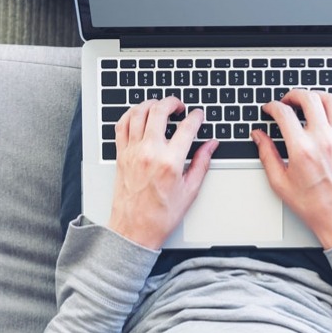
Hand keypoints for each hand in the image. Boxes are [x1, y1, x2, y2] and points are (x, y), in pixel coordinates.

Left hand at [107, 98, 218, 249]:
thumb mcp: (189, 191)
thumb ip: (202, 163)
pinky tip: (139, 115)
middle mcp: (149, 153)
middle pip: (159, 111)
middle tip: (179, 106)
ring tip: (160, 107)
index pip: (186, 127)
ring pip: (138, 113)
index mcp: (170, 162)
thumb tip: (211, 145)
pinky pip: (121, 126)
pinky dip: (130, 115)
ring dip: (151, 104)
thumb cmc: (160, 215)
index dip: (196, 116)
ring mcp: (132, 152)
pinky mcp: (120, 155)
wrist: (133, 230)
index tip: (198, 116)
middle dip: (172, 102)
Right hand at [251, 89, 331, 248]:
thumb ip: (267, 154)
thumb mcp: (280, 183)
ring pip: (331, 100)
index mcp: (302, 150)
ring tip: (307, 101)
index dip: (272, 107)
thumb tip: (258, 136)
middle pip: (309, 99)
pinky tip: (330, 108)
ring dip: (316, 95)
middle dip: (293, 95)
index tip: (269, 109)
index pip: (284, 114)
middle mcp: (323, 140)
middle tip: (286, 101)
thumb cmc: (312, 204)